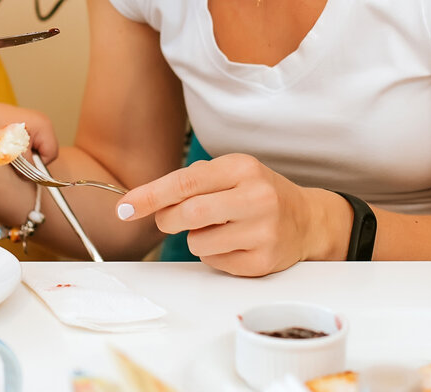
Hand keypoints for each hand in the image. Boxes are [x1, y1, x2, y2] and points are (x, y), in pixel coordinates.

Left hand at [0, 94, 59, 163]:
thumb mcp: (13, 152)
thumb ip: (27, 166)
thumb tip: (31, 178)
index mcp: (44, 126)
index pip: (51, 153)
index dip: (38, 164)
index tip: (23, 166)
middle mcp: (43, 122)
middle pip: (46, 151)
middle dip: (32, 159)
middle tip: (16, 159)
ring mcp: (36, 122)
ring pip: (37, 148)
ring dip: (25, 154)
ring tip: (10, 150)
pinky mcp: (27, 125)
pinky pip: (30, 143)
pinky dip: (21, 148)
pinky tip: (9, 146)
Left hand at [114, 154, 332, 276]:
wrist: (307, 219)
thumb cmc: (258, 192)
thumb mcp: (232, 173)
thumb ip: (193, 183)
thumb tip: (149, 203)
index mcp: (241, 167)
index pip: (184, 182)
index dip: (149, 196)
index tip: (123, 208)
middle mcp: (255, 196)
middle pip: (188, 214)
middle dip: (168, 220)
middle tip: (168, 220)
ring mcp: (263, 231)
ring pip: (199, 242)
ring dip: (194, 238)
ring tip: (216, 228)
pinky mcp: (264, 261)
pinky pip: (216, 263)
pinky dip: (213, 255)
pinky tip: (233, 243)